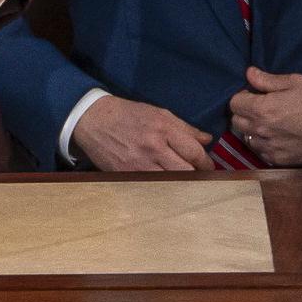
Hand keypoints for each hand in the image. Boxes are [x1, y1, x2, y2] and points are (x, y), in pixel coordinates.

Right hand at [67, 99, 211, 174]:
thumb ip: (184, 127)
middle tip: (200, 176)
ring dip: (181, 184)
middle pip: (186, 171)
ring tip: (185, 182)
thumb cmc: (127, 114)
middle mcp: (153, 148)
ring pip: (171, 183)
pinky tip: (166, 186)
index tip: (209, 166)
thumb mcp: (158, 113)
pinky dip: (162, 188)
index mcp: (163, 128)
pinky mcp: (127, 176)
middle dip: (197, 176)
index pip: (194, 151)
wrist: (93, 120)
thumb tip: (207, 139)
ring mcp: (139, 165)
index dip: (206, 162)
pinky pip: (152, 188)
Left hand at [227, 68, 301, 165]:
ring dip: (253, 130)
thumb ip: (267, 80)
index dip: (242, 97)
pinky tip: (278, 137)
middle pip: (236, 122)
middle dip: (244, 113)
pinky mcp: (279, 160)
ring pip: (247, 138)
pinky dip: (264, 144)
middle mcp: (261, 131)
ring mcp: (270, 148)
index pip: (234, 103)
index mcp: (263, 109)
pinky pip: (261, 152)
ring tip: (270, 123)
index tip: (254, 95)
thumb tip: (248, 73)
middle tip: (261, 108)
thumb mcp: (294, 82)